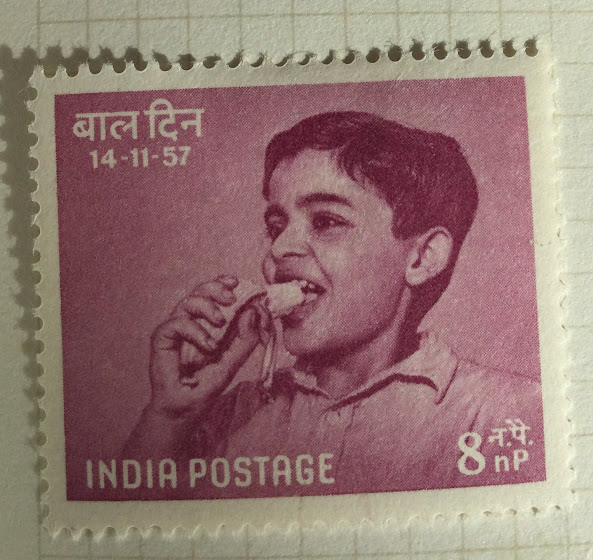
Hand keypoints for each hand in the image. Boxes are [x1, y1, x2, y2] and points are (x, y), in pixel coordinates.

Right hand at [148, 276, 259, 418]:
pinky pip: (177, 323)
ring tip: (220, 323)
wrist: (184, 408)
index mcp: (207, 323)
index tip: (237, 282)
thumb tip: (254, 312)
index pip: (213, 295)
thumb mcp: (234, 361)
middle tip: (231, 298)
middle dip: (216, 289)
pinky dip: (195, 331)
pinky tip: (208, 346)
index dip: (223, 283)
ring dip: (207, 307)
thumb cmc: (206, 385)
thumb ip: (245, 339)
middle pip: (199, 291)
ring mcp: (175, 330)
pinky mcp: (162, 339)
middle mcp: (191, 322)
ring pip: (187, 302)